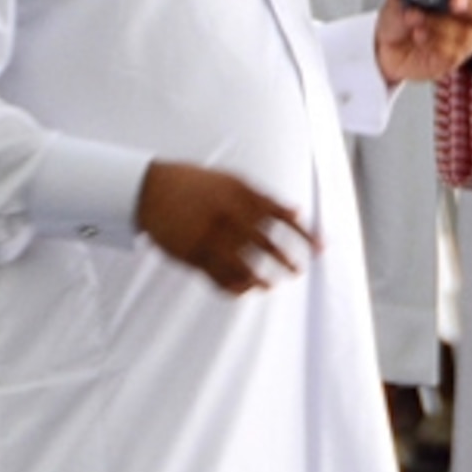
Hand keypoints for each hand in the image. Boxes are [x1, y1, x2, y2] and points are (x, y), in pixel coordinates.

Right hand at [135, 161, 317, 294]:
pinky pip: (219, 277)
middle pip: (266, 245)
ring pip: (243, 266)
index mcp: (241, 195)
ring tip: (270, 285)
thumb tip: (298, 211)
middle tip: (298, 270)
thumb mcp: (233, 182)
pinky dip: (235, 287)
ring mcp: (209, 237)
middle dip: (286, 260)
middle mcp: (228, 217)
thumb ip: (266, 198)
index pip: (283, 218)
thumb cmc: (198, 184)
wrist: (150, 189)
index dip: (305, 234)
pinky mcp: (192, 255)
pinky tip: (245, 289)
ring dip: (261, 279)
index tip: (322, 248)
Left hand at [375, 0, 471, 83]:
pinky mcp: (451, 61)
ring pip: (464, 34)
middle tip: (454, 3)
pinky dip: (433, 44)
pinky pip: (451, 54)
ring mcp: (462, 42)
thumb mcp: (396, 1)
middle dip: (471, 5)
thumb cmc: (400, 21)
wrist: (385, 50)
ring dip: (438, 25)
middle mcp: (466, 18)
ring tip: (414, 20)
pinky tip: (419, 37)